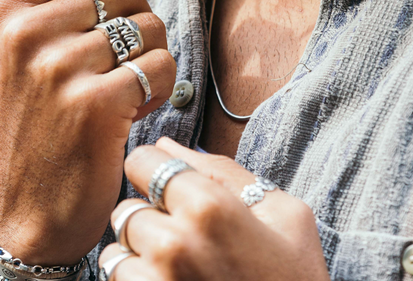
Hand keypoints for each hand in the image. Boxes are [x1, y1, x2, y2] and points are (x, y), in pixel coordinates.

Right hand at [0, 0, 175, 266]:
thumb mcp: (32, 49)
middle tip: (118, 61)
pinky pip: (161, 65)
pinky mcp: (94, 104)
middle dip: (138, 21)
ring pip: (150, 26)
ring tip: (120, 88)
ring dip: (150, 56)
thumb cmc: (36, 118)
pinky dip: (160, 85)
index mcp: (7, 7)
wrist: (22, 207)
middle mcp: (26, 31)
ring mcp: (58, 67)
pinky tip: (132, 110)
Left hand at [100, 137, 330, 280]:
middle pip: (127, 207)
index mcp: (208, 207)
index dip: (153, 169)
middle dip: (150, 215)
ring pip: (117, 250)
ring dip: (140, 253)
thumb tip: (167, 145)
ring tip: (179, 264)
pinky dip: (138, 280)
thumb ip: (222, 171)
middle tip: (184, 233)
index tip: (168, 183)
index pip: (141, 161)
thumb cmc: (295, 279)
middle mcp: (174, 244)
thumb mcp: (283, 213)